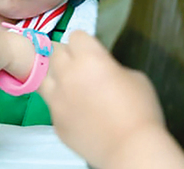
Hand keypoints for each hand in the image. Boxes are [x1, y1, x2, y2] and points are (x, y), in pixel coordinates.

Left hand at [39, 31, 164, 168]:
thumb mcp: (134, 77)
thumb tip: (103, 70)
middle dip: (68, 55)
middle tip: (81, 65)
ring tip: (69, 83)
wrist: (130, 148)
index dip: (86, 42)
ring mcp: (56, 99)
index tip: (92, 50)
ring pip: (44, 75)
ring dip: (55, 75)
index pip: (76, 35)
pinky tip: (75, 110)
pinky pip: (51, 104)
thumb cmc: (139, 111)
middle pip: (56, 52)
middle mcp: (67, 74)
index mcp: (89, 58)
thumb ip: (112, 67)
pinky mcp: (55, 120)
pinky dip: (60, 103)